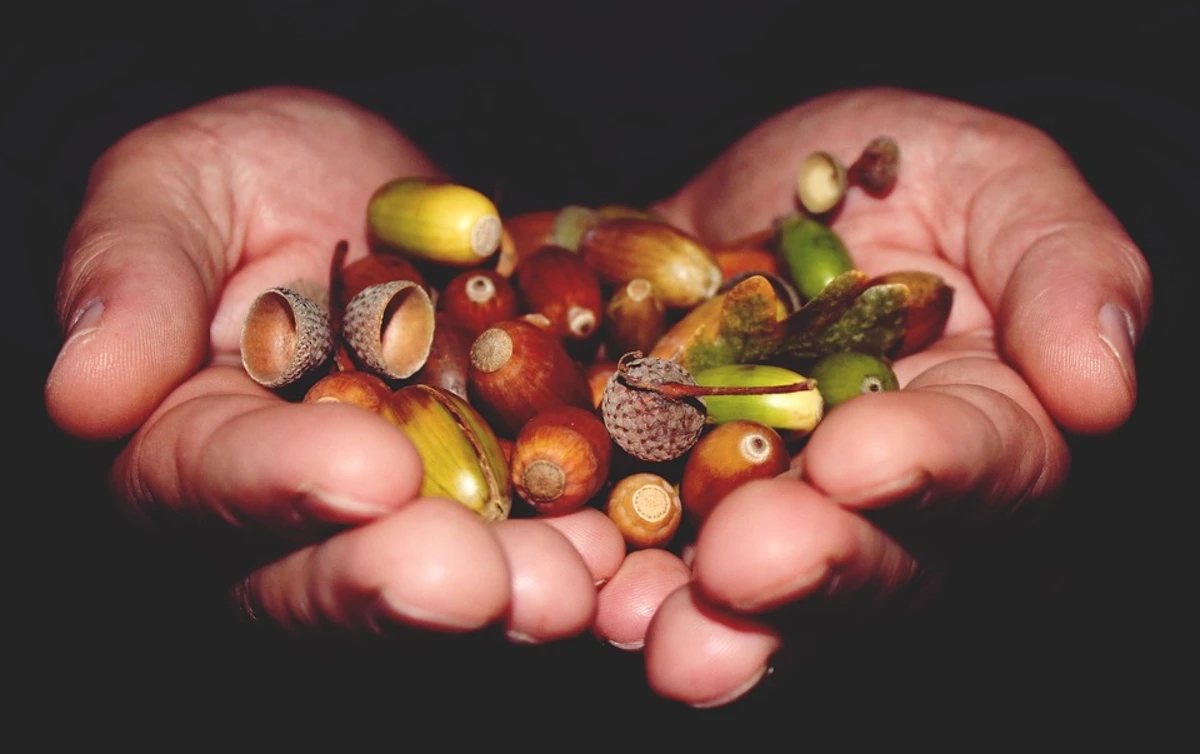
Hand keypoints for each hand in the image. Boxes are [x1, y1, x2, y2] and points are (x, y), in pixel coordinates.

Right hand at [43, 86, 625, 641]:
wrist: (384, 190)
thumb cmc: (254, 176)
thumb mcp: (177, 186)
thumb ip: (131, 276)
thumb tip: (83, 390)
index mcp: (195, 446)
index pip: (214, 486)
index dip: (285, 486)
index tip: (366, 469)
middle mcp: (299, 515)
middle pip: (332, 576)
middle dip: (408, 582)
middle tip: (480, 584)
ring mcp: (412, 517)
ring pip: (446, 582)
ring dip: (513, 594)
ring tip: (572, 584)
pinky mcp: (505, 501)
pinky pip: (542, 543)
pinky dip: (588, 554)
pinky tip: (632, 550)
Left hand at [594, 86, 1148, 706]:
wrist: (764, 188)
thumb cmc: (906, 172)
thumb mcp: (997, 180)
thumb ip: (1062, 266)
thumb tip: (1101, 389)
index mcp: (982, 428)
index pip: (978, 465)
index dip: (925, 468)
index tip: (860, 456)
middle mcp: (877, 502)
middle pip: (864, 563)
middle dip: (804, 569)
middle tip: (746, 567)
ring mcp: (766, 508)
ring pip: (751, 595)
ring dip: (701, 622)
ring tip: (649, 632)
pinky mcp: (665, 496)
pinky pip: (641, 552)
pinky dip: (607, 571)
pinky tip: (574, 586)